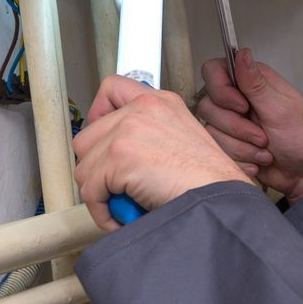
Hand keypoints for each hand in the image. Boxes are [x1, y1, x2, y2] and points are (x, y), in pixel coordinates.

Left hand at [73, 75, 252, 230]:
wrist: (218, 196)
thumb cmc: (209, 178)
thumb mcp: (185, 137)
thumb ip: (153, 134)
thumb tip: (125, 154)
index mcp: (160, 102)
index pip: (112, 89)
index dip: (98, 114)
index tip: (100, 135)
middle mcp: (142, 109)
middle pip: (87, 136)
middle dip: (96, 166)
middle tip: (114, 183)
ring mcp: (127, 130)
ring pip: (84, 166)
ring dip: (99, 191)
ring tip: (123, 201)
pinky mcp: (118, 157)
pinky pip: (90, 192)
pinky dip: (102, 211)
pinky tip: (122, 215)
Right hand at [197, 49, 302, 201]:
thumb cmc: (302, 139)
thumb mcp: (281, 109)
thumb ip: (256, 84)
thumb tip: (242, 53)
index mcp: (252, 82)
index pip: (214, 71)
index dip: (221, 89)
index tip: (242, 107)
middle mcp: (237, 99)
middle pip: (208, 105)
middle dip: (237, 127)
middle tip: (263, 135)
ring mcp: (230, 122)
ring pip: (211, 131)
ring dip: (242, 147)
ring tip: (264, 149)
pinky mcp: (228, 143)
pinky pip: (217, 150)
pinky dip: (241, 159)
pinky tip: (258, 160)